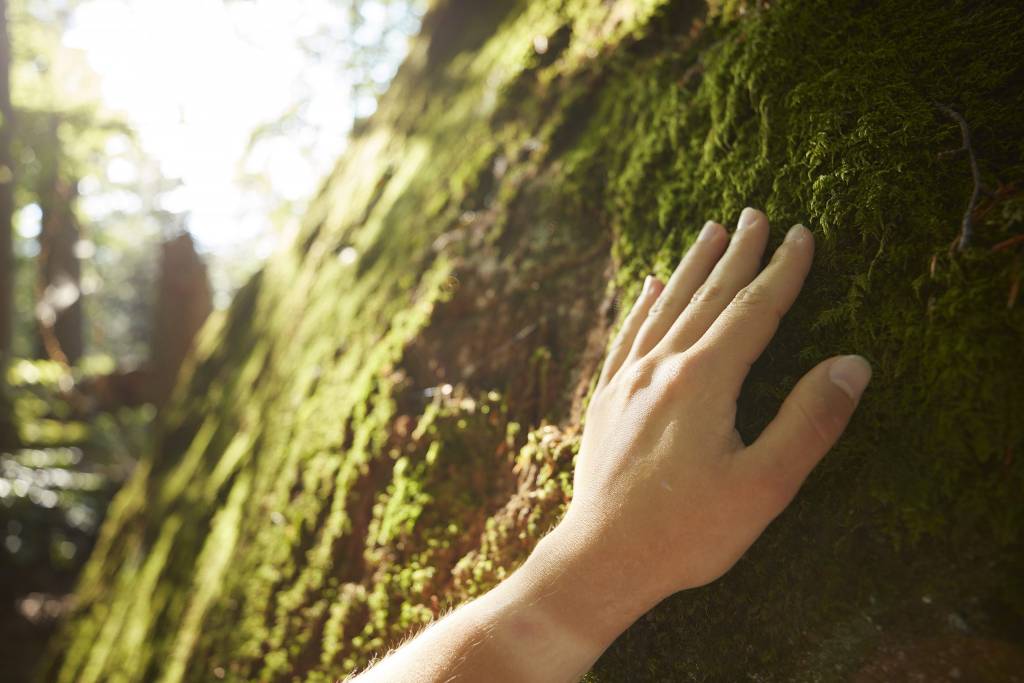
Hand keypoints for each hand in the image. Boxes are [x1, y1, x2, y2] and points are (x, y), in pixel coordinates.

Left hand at [563, 207, 870, 599]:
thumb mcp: (764, 486)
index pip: (752, 311)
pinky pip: (627, 336)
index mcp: (703, 381)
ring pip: (664, 308)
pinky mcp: (605, 399)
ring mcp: (627, 381)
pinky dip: (642, 306)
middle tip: (755, 213)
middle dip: (737, 255)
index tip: (802, 235)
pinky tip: (648, 287)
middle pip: (707, 297)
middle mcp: (661, 367)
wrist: (601, 558)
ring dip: (691, 267)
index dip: (782, 272)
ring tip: (709, 231)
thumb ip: (810, 421)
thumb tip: (853, 363)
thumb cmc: (687, 531)